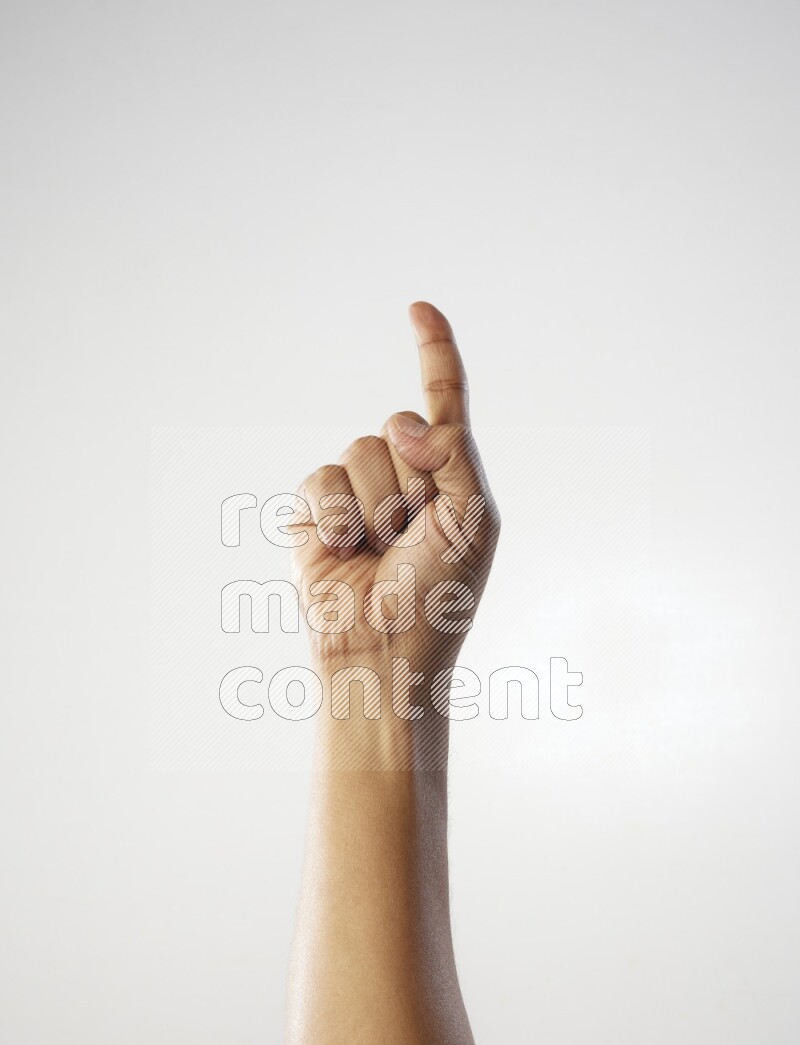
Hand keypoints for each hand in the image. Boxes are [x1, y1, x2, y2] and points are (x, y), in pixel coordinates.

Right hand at [292, 302, 499, 693]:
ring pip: (357, 451)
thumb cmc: (440, 595)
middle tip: (411, 539)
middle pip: (394, 428)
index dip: (434, 352)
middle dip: (406, 482)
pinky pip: (320, 479)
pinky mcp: (316, 513)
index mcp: (450, 475)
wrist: (385, 651)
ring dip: (373, 506)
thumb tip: (399, 421)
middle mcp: (403, 477)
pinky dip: (335, 516)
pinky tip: (344, 553)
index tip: (418, 308)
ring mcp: (358, 493)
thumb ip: (451, 455)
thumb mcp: (471, 519)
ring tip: (379, 552)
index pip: (442, 400)